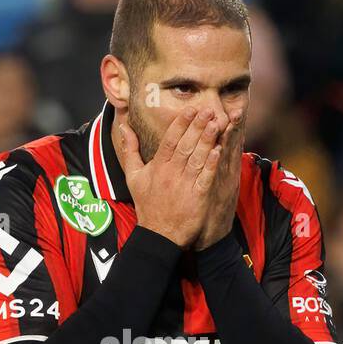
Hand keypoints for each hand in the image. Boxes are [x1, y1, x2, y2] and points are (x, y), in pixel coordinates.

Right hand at [117, 106, 222, 248]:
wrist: (158, 235)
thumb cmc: (147, 205)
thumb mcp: (133, 177)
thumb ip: (130, 150)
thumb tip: (124, 127)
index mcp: (158, 167)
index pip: (170, 140)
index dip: (181, 123)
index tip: (191, 109)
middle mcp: (171, 173)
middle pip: (185, 145)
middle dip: (197, 126)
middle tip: (208, 109)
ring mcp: (184, 185)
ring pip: (197, 158)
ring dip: (207, 140)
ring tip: (216, 124)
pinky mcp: (197, 198)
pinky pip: (205, 178)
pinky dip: (211, 165)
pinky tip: (218, 151)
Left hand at [195, 114, 243, 251]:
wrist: (210, 239)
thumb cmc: (208, 212)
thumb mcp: (214, 189)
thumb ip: (214, 170)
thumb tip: (214, 152)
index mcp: (224, 171)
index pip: (228, 143)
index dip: (233, 126)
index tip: (236, 107)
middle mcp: (227, 175)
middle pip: (232, 146)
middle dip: (236, 127)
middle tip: (238, 107)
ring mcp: (223, 184)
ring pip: (228, 156)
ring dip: (231, 137)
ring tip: (234, 118)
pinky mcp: (216, 195)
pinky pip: (217, 176)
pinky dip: (220, 163)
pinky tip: (220, 149)